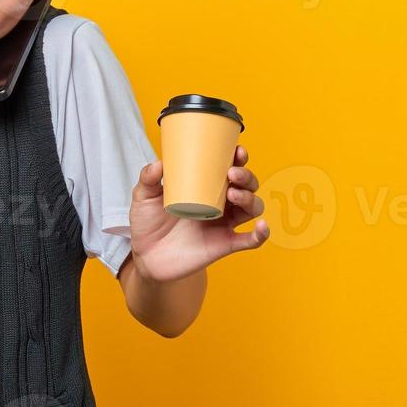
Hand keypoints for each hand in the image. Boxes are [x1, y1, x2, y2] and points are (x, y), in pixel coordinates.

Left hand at [127, 144, 269, 282]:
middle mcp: (220, 203)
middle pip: (247, 185)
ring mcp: (224, 224)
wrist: (145, 256)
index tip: (237, 150)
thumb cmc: (148, 223)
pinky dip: (261, 234)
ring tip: (233, 194)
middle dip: (246, 176)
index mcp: (206, 187)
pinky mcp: (224, 245)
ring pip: (252, 207)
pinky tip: (262, 226)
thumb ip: (148, 178)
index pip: (230, 167)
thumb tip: (159, 163)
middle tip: (231, 173)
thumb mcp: (144, 196)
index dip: (239, 158)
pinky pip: (250, 241)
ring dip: (249, 198)